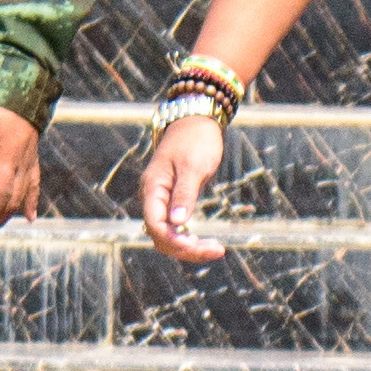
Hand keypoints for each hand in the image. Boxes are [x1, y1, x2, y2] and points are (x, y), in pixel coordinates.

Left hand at [0, 99, 38, 238]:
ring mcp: (28, 159)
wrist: (21, 82)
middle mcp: (21, 162)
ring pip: (23, 195)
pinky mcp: (31, 155)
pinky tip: (30, 216)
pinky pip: (34, 184)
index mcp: (6, 157)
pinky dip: (31, 202)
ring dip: (10, 215)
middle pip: (12, 201)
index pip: (0, 195)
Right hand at [136, 104, 230, 264]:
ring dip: (188, 247)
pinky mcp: (173, 202)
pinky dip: (188, 238)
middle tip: (217, 250)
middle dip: (185, 249)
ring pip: (167, 235)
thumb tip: (178, 223)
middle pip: (161, 236)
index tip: (200, 246)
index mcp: (153, 188)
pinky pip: (175, 228)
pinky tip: (206, 243)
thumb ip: (185, 194)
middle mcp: (153, 197)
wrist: (197, 121)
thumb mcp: (193, 166)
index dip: (175, 241)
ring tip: (216, 249)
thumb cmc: (196, 140)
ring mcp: (162, 200)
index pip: (155, 225)